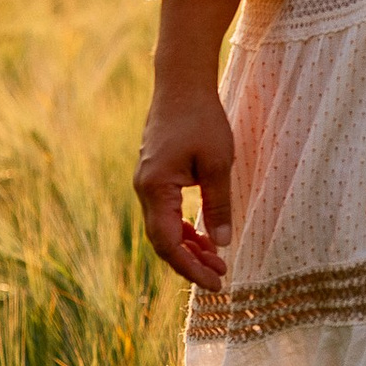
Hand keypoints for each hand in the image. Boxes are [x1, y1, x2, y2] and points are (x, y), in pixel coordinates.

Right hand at [133, 0, 242, 286]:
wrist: (182, 83)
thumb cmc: (202, 119)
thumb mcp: (218, 163)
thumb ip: (219, 204)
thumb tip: (221, 243)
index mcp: (155, 189)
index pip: (168, 243)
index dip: (190, 268)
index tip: (215, 282)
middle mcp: (144, 189)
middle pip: (162, 241)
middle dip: (191, 262)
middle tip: (221, 277)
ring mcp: (147, 182)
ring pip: (163, 227)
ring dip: (188, 246)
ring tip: (217, 260)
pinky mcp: (155, 175)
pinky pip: (165, 212)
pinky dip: (183, 227)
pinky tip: (204, 235)